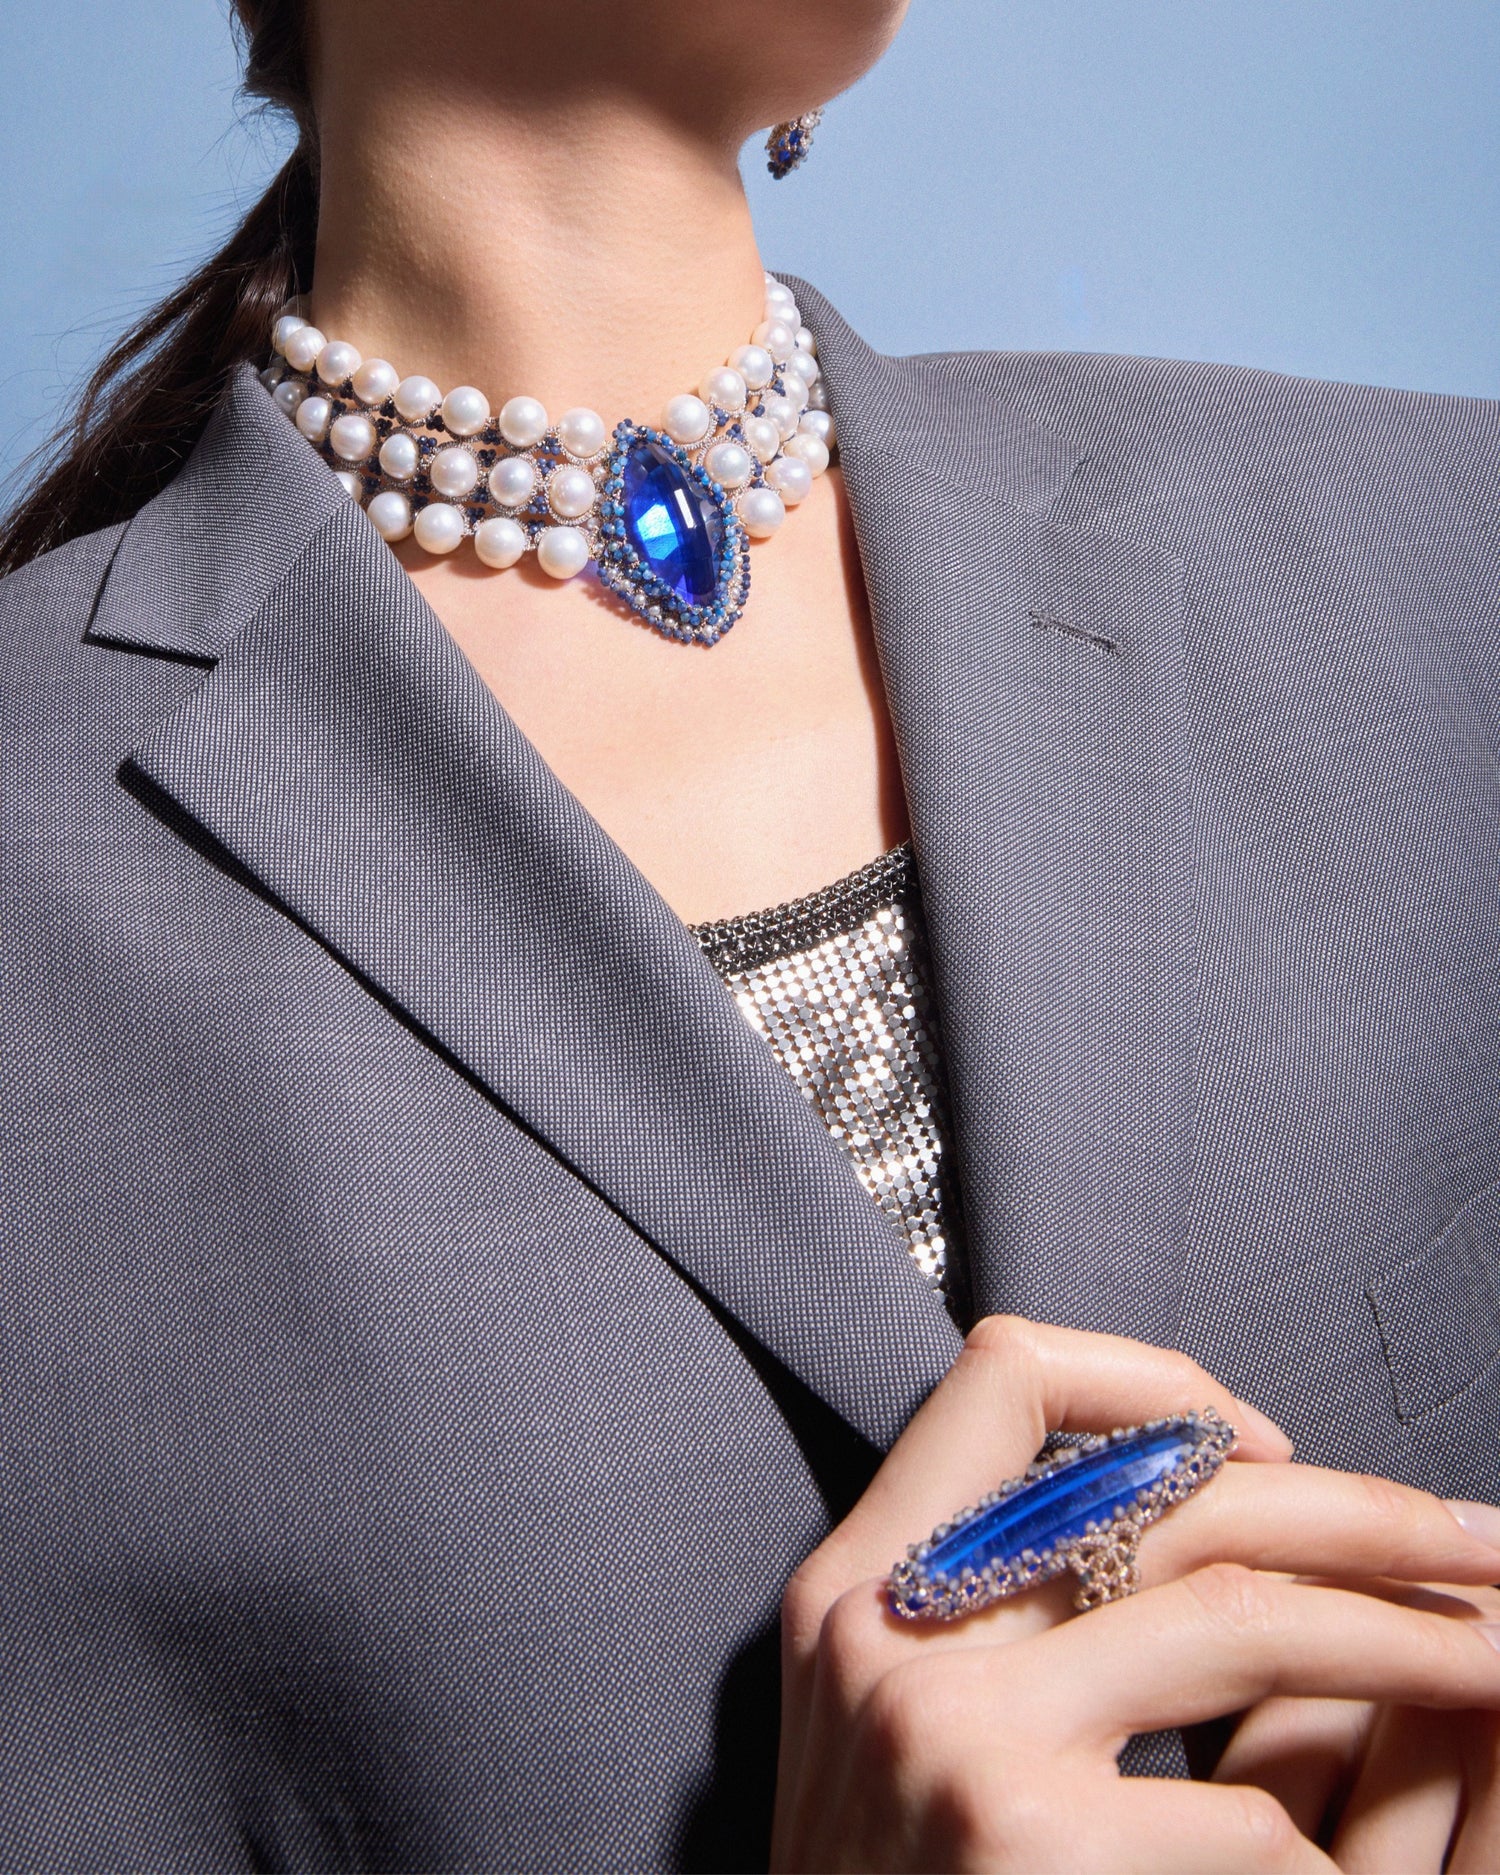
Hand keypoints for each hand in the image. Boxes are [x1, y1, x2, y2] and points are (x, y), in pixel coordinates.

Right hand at [772, 1316, 1499, 1872]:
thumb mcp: (885, 1721)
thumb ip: (986, 1605)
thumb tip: (1190, 1494)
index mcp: (859, 1581)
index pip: (1001, 1376)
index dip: (1150, 1379)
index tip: (1256, 1445)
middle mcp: (897, 1635)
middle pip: (1165, 1495)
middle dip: (1358, 1508)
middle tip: (1479, 1540)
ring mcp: (961, 1740)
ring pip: (1241, 1621)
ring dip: (1407, 1639)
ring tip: (1499, 1651)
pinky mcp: (1034, 1847)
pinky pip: (1251, 1819)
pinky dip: (1321, 1859)